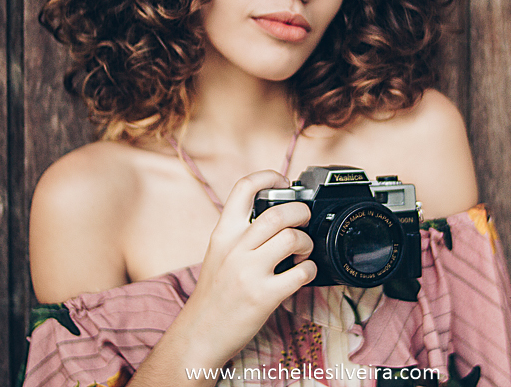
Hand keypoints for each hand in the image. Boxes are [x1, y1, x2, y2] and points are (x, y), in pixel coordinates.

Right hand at [177, 170, 315, 368]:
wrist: (199, 333)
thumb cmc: (214, 294)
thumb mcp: (218, 253)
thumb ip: (240, 232)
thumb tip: (274, 214)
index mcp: (223, 233)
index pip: (244, 188)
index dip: (269, 176)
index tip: (284, 181)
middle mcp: (235, 248)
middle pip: (279, 212)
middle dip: (301, 212)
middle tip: (305, 220)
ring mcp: (249, 272)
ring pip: (292, 238)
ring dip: (307, 243)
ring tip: (303, 251)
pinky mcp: (264, 296)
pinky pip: (301, 273)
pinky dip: (310, 270)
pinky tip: (303, 273)